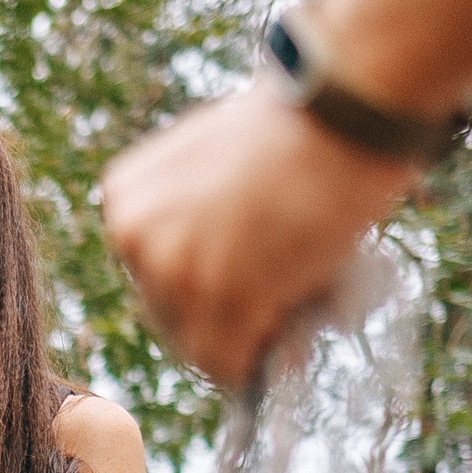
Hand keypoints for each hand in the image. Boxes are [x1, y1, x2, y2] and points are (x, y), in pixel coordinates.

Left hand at [100, 89, 419, 388]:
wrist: (345, 106)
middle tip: (279, 308)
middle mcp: (133, 235)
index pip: (151, 274)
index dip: (203, 289)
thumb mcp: (219, 165)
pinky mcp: (223, 296)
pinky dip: (262, 365)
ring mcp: (173, 269)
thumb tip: (223, 281)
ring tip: (298, 310)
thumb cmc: (300, 128)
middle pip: (169, 313)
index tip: (246, 286)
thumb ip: (201, 220)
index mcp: (126, 198)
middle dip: (223, 317)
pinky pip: (229, 364)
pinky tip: (294, 346)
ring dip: (249, 339)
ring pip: (198, 344)